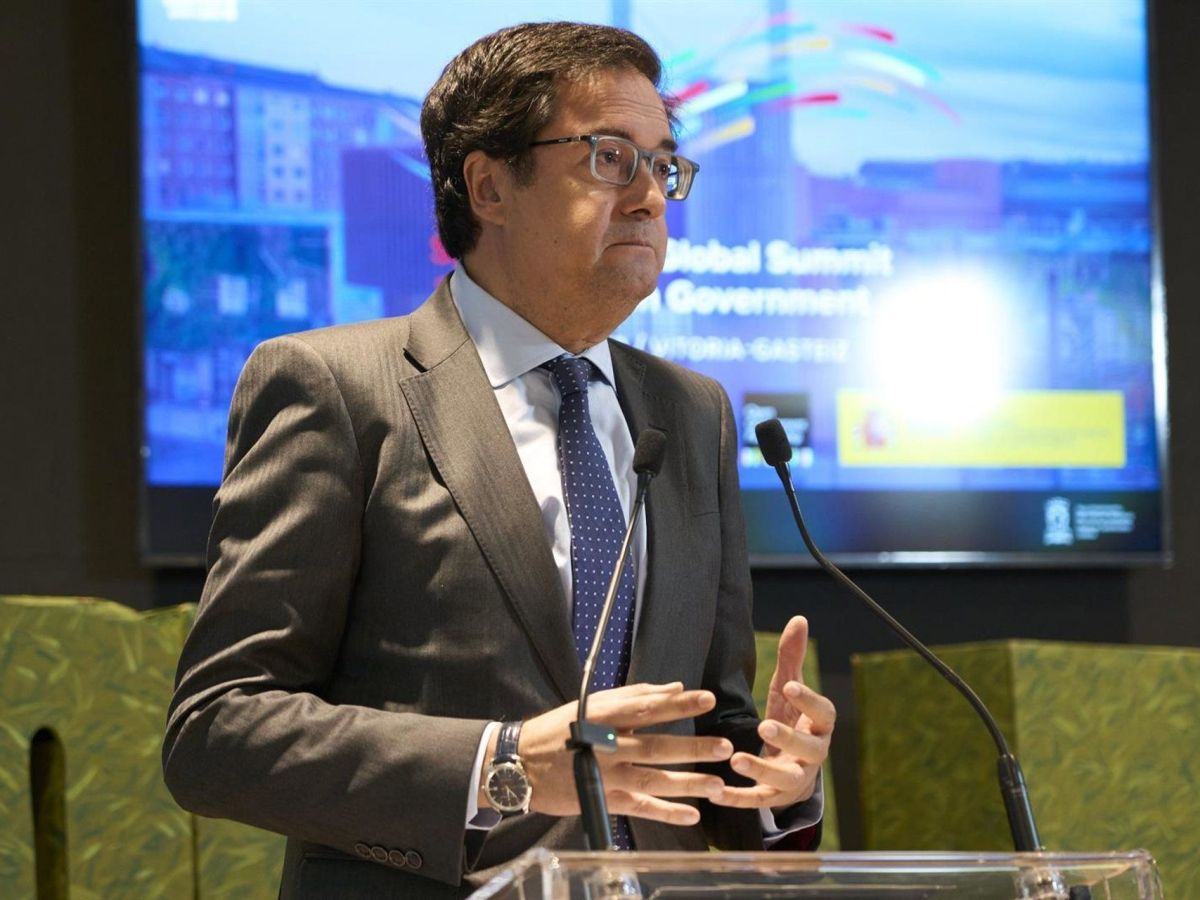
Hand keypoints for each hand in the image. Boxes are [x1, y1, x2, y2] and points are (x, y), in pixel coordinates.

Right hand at [488, 682, 734, 826]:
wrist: (521, 763)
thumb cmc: (561, 728)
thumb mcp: (592, 703)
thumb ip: (635, 695)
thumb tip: (675, 687)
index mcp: (604, 716)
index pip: (646, 708)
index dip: (677, 703)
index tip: (707, 698)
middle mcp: (607, 746)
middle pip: (655, 746)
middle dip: (691, 747)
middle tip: (723, 746)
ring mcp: (606, 776)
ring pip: (652, 780)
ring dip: (687, 783)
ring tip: (717, 784)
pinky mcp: (603, 800)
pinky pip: (640, 808)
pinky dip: (666, 812)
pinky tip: (692, 814)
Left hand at [713, 616, 835, 811]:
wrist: (792, 769)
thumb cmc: (791, 719)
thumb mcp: (789, 690)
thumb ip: (792, 658)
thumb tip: (799, 619)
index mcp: (819, 725)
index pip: (824, 713)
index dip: (809, 700)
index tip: (790, 685)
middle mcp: (812, 753)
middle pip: (809, 748)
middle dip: (789, 739)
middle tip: (765, 726)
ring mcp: (794, 778)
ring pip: (784, 778)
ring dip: (761, 770)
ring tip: (735, 760)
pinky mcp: (774, 797)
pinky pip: (758, 800)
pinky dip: (737, 798)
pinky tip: (715, 791)